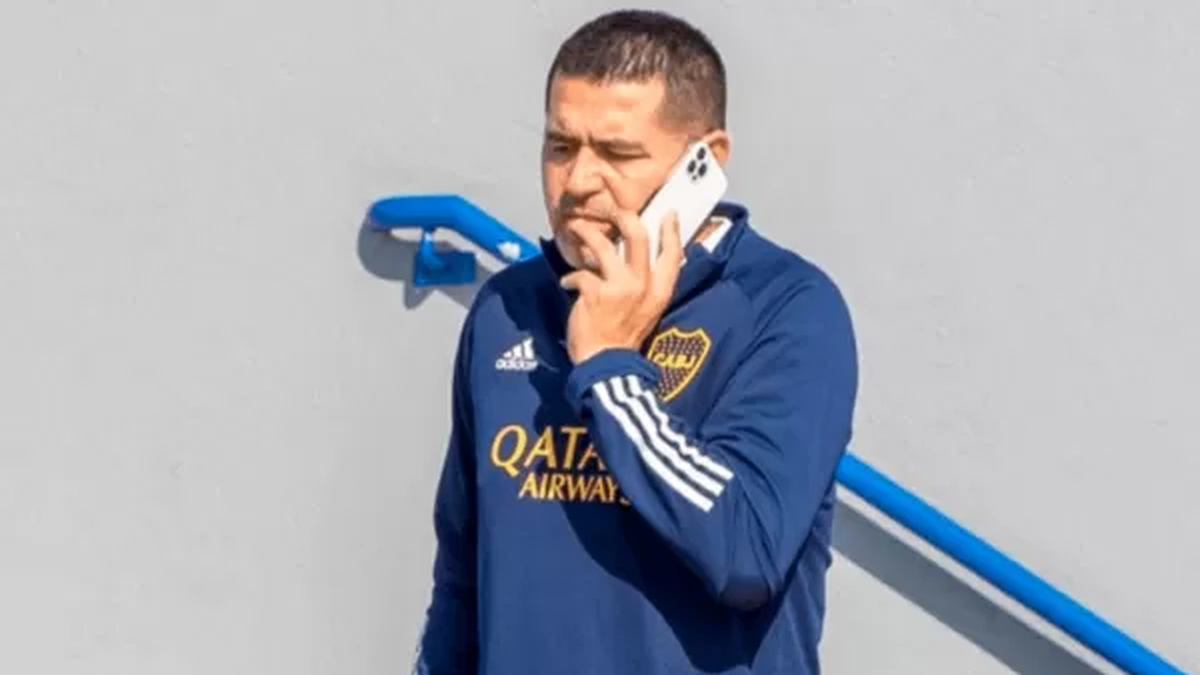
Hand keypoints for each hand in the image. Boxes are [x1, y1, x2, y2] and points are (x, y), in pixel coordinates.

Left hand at [560, 207, 682, 363]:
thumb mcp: (647, 311)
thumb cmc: (623, 338)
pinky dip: (571, 276)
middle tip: (613, 210)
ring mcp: (620, 288)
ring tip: (576, 230)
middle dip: (623, 216)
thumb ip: (646, 286)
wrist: (607, 364)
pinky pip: (581, 273)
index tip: (668, 213)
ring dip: (587, 234)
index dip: (671, 231)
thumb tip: (634, 259)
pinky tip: (567, 283)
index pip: (673, 255)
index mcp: (660, 291)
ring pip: (603, 246)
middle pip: (638, 236)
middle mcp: (643, 285)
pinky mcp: (596, 293)